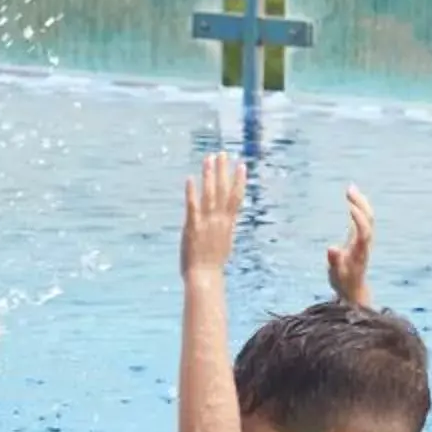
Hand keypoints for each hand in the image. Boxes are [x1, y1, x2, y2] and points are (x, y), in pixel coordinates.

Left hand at [181, 154, 245, 281]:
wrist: (205, 276)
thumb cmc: (212, 264)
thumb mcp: (223, 243)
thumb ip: (223, 229)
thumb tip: (225, 222)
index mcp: (228, 224)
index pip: (236, 197)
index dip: (239, 180)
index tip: (241, 165)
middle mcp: (220, 220)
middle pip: (223, 190)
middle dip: (223, 171)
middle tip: (223, 154)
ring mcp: (207, 222)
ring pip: (210, 194)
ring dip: (209, 175)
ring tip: (209, 159)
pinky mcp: (192, 227)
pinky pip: (192, 206)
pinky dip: (192, 192)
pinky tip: (190, 178)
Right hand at [325, 184, 374, 306]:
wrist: (353, 290)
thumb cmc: (343, 282)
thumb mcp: (336, 275)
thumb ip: (334, 262)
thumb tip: (331, 248)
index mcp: (360, 251)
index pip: (364, 231)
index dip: (359, 219)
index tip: (350, 207)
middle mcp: (365, 243)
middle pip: (369, 219)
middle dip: (361, 204)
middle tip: (349, 188)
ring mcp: (364, 240)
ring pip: (367, 217)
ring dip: (360, 202)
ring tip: (350, 188)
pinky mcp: (360, 239)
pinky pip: (363, 219)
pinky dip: (357, 207)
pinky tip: (350, 198)